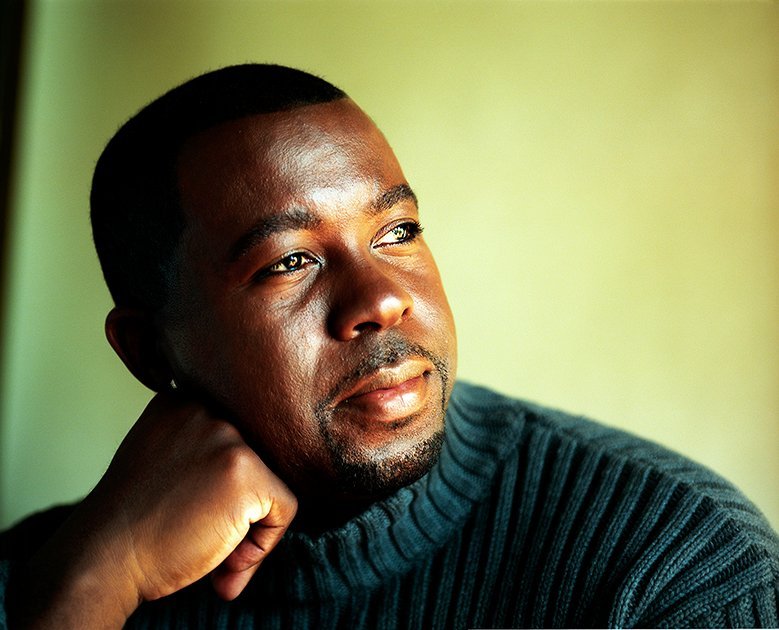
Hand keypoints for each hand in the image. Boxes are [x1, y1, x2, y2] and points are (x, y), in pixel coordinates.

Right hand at [9, 393, 297, 627]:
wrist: (103, 558)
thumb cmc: (132, 522)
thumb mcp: (161, 460)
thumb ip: (200, 451)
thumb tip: (255, 475)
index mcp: (182, 401)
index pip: (237, 437)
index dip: (225, 483)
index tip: (195, 510)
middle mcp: (205, 409)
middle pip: (259, 457)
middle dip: (239, 501)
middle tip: (201, 532)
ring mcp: (226, 437)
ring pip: (272, 482)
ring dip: (250, 523)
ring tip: (208, 544)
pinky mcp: (245, 470)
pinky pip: (285, 508)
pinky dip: (264, 543)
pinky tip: (225, 560)